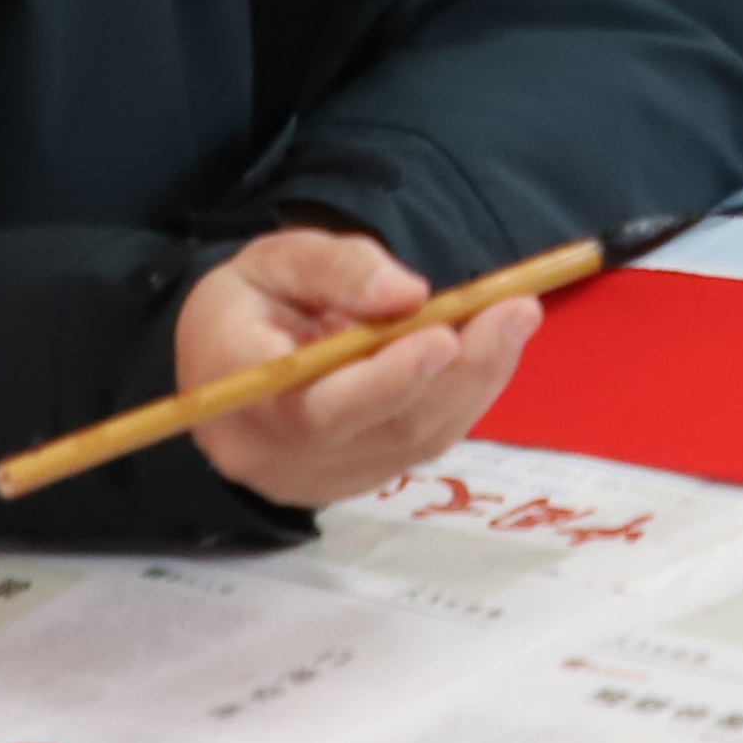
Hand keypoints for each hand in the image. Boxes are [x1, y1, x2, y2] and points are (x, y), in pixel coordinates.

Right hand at [171, 226, 536, 512]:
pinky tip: (488, 353)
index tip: (444, 334)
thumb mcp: (276, 258)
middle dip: (459, 371)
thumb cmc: (250, 302)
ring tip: (515, 320)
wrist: (226, 363)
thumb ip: (338, 269)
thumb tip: (410, 295)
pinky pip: (416, 449)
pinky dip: (460, 399)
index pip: (314, 404)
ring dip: (474, 382)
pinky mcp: (347, 484)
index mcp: (234, 386)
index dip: (386, 379)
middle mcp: (270, 452)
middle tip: (516, 311)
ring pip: (411, 442)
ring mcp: (311, 479)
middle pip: (381, 428)